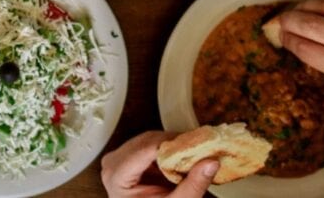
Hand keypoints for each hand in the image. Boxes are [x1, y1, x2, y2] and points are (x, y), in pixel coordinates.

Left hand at [101, 131, 218, 197]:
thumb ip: (193, 185)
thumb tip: (210, 163)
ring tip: (195, 152)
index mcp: (116, 175)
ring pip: (151, 138)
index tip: (197, 143)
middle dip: (176, 143)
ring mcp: (120, 157)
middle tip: (201, 146)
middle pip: (148, 141)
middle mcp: (113, 162)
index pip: (146, 148)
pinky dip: (169, 148)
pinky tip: (183, 154)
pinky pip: (151, 143)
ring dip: (174, 144)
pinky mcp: (129, 155)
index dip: (173, 143)